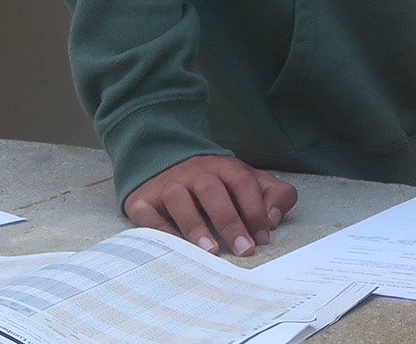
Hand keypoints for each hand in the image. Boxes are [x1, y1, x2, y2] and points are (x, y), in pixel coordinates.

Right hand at [124, 154, 297, 255]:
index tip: (262, 237)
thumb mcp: (249, 182)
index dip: (255, 209)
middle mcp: (195, 172)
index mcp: (225, 167)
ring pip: (179, 200)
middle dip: (230, 222)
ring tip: (209, 252)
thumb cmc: (217, 184)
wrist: (164, 163)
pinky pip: (148, 215)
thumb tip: (273, 219)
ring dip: (195, 226)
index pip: (243, 182)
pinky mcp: (142, 200)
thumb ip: (272, 195)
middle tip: (243, 249)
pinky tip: (174, 250)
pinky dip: (160, 232)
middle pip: (212, 191)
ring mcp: (167, 184)